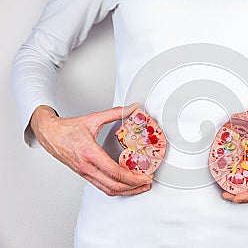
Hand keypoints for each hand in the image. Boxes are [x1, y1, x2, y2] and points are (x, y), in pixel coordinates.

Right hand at [30, 103, 152, 196]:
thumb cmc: (67, 128)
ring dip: (126, 191)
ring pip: (108, 190)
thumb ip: (115, 113)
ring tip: (140, 187)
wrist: (49, 134)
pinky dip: (116, 189)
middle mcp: (87, 166)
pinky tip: (126, 186)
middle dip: (134, 187)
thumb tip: (132, 108)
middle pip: (114, 185)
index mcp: (89, 153)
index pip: (114, 171)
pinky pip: (102, 187)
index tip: (145, 177)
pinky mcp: (84, 175)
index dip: (132, 177)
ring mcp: (85, 173)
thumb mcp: (93, 119)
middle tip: (147, 183)